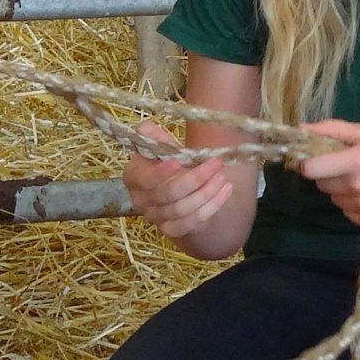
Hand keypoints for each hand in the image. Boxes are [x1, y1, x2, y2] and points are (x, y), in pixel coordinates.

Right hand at [122, 121, 235, 241]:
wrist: (183, 188)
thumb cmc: (170, 161)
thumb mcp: (161, 144)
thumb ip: (153, 135)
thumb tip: (147, 129)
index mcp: (133, 177)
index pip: (145, 179)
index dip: (161, 173)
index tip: (179, 161)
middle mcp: (140, 200)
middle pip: (167, 194)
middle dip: (194, 178)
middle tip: (217, 164)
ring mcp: (156, 218)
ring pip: (182, 209)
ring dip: (207, 191)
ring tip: (224, 175)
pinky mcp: (173, 230)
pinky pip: (193, 222)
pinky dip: (212, 206)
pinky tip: (226, 190)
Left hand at [295, 119, 359, 231]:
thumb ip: (332, 129)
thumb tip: (300, 128)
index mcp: (357, 161)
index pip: (312, 169)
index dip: (308, 164)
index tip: (316, 161)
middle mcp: (359, 187)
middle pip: (322, 185)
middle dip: (330, 175)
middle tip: (353, 168)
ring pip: (336, 200)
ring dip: (344, 192)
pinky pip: (349, 214)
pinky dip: (356, 206)